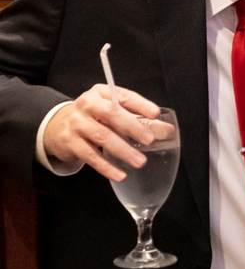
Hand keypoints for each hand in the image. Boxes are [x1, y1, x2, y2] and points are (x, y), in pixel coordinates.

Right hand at [43, 84, 160, 180]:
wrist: (55, 127)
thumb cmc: (91, 117)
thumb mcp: (110, 112)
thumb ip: (136, 118)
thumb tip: (165, 129)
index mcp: (100, 93)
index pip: (123, 95)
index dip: (140, 104)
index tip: (155, 113)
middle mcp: (87, 105)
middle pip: (111, 113)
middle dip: (132, 126)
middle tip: (149, 140)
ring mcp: (77, 123)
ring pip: (102, 136)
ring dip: (123, 150)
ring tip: (139, 162)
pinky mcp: (70, 142)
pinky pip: (91, 156)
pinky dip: (106, 167)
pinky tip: (120, 175)